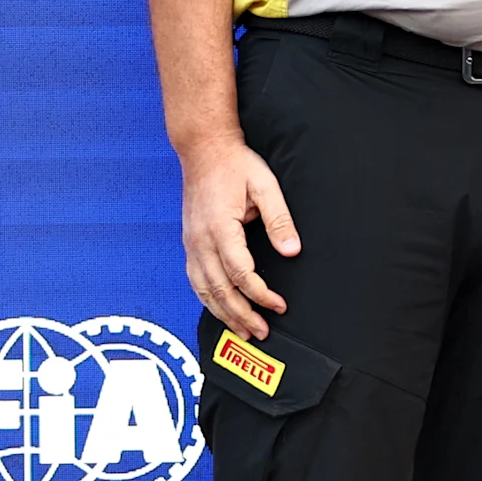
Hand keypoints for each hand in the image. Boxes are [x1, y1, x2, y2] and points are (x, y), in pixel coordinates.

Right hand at [179, 137, 296, 339]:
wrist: (203, 149)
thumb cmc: (234, 164)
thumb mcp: (265, 186)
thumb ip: (279, 220)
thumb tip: (292, 251)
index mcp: (220, 228)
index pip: (240, 273)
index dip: (261, 295)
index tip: (279, 306)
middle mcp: (200, 240)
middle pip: (220, 290)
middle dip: (242, 315)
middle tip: (262, 331)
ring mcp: (191, 243)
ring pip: (203, 290)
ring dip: (223, 314)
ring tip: (243, 331)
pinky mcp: (189, 242)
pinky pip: (195, 279)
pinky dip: (207, 300)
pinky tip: (219, 310)